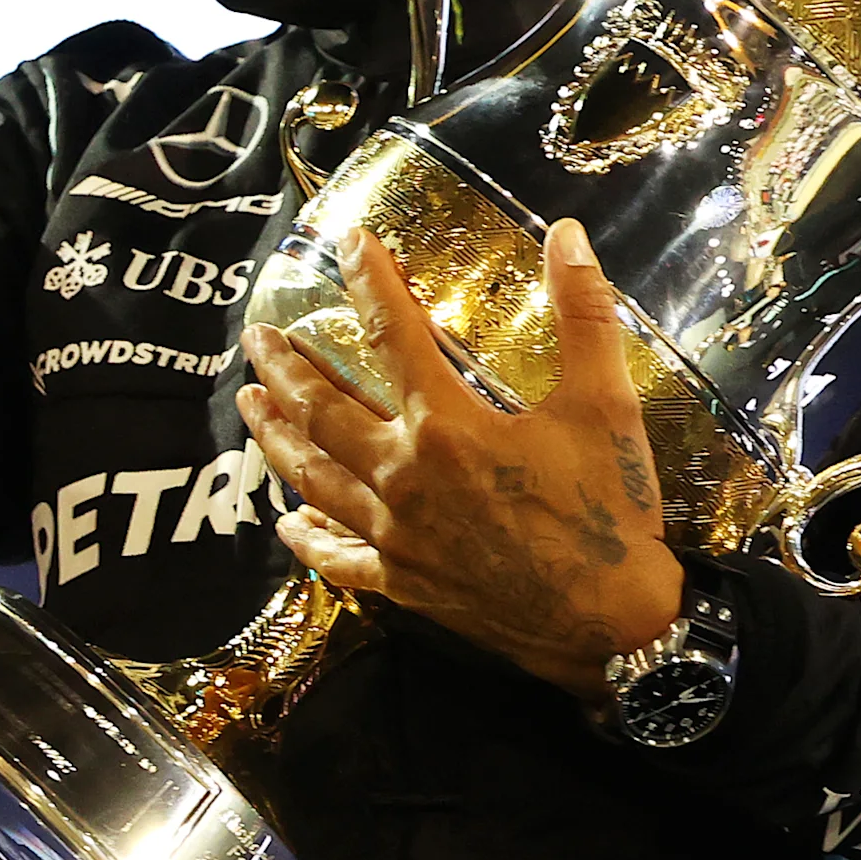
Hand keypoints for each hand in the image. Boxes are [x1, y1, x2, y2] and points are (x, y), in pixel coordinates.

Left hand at [238, 219, 683, 702]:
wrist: (612, 625)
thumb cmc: (608, 512)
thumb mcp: (606, 404)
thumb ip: (584, 313)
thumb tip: (567, 234)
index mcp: (444, 426)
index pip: (389, 335)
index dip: (367, 281)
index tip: (348, 242)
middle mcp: (402, 477)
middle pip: (321, 410)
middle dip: (283, 368)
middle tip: (255, 337)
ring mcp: (395, 535)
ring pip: (312, 476)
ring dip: (274, 436)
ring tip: (248, 403)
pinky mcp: (401, 582)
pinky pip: (337, 558)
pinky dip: (306, 537)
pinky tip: (286, 521)